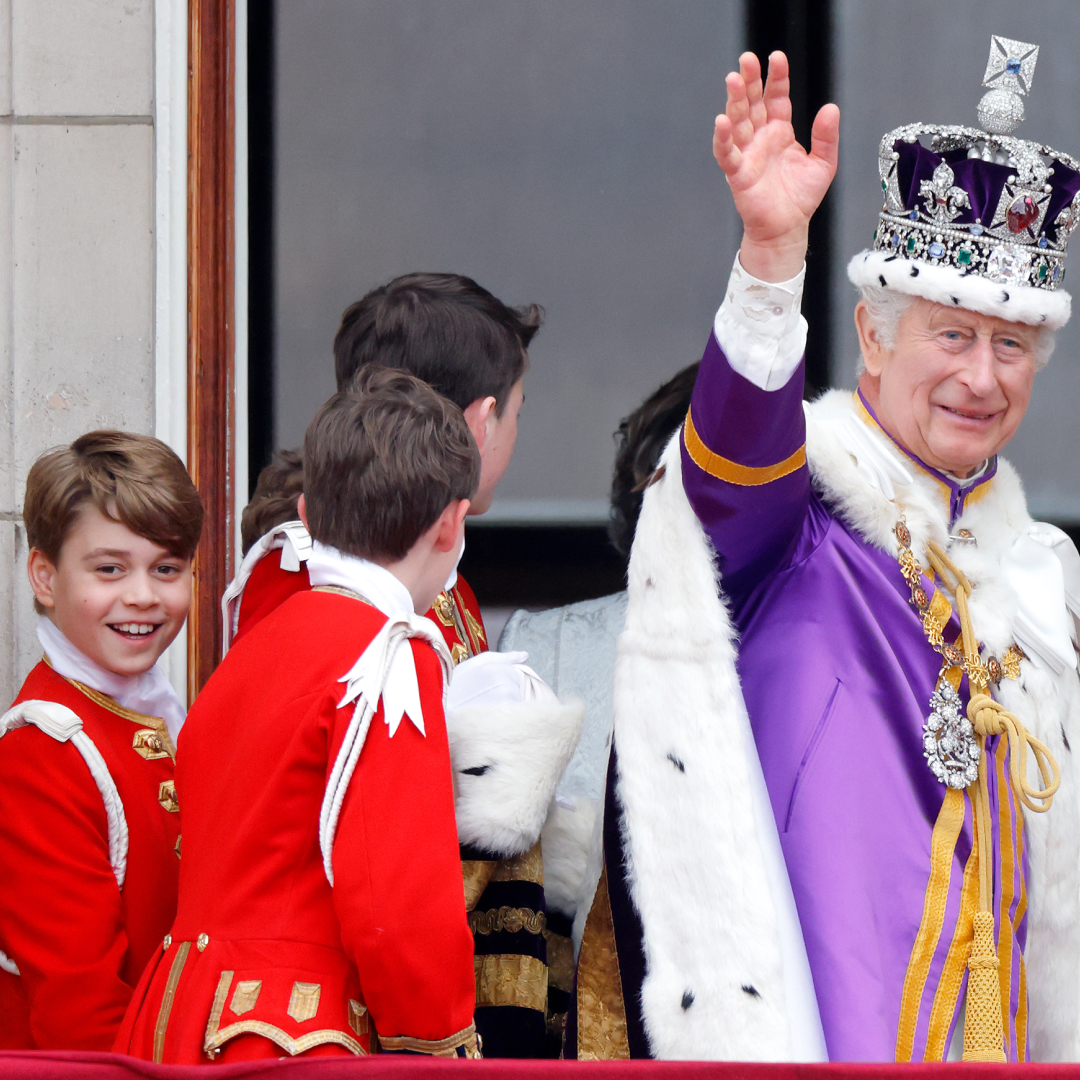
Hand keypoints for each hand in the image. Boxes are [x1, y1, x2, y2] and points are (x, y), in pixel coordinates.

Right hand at [713, 51, 839, 281]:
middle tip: (747, 59)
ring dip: (734, 101)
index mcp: (780, 132)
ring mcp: (748, 154)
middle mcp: (761, 139)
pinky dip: (723, 139)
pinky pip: (727, 154)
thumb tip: (830, 108)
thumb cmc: (801, 198)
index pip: (776, 98)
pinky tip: (723, 122)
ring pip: (738, 122)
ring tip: (734, 80)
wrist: (788, 229)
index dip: (776, 78)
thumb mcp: (824, 163)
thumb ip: (826, 136)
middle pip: (752, 104)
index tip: (776, 58)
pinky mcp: (738, 174)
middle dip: (750, 81)